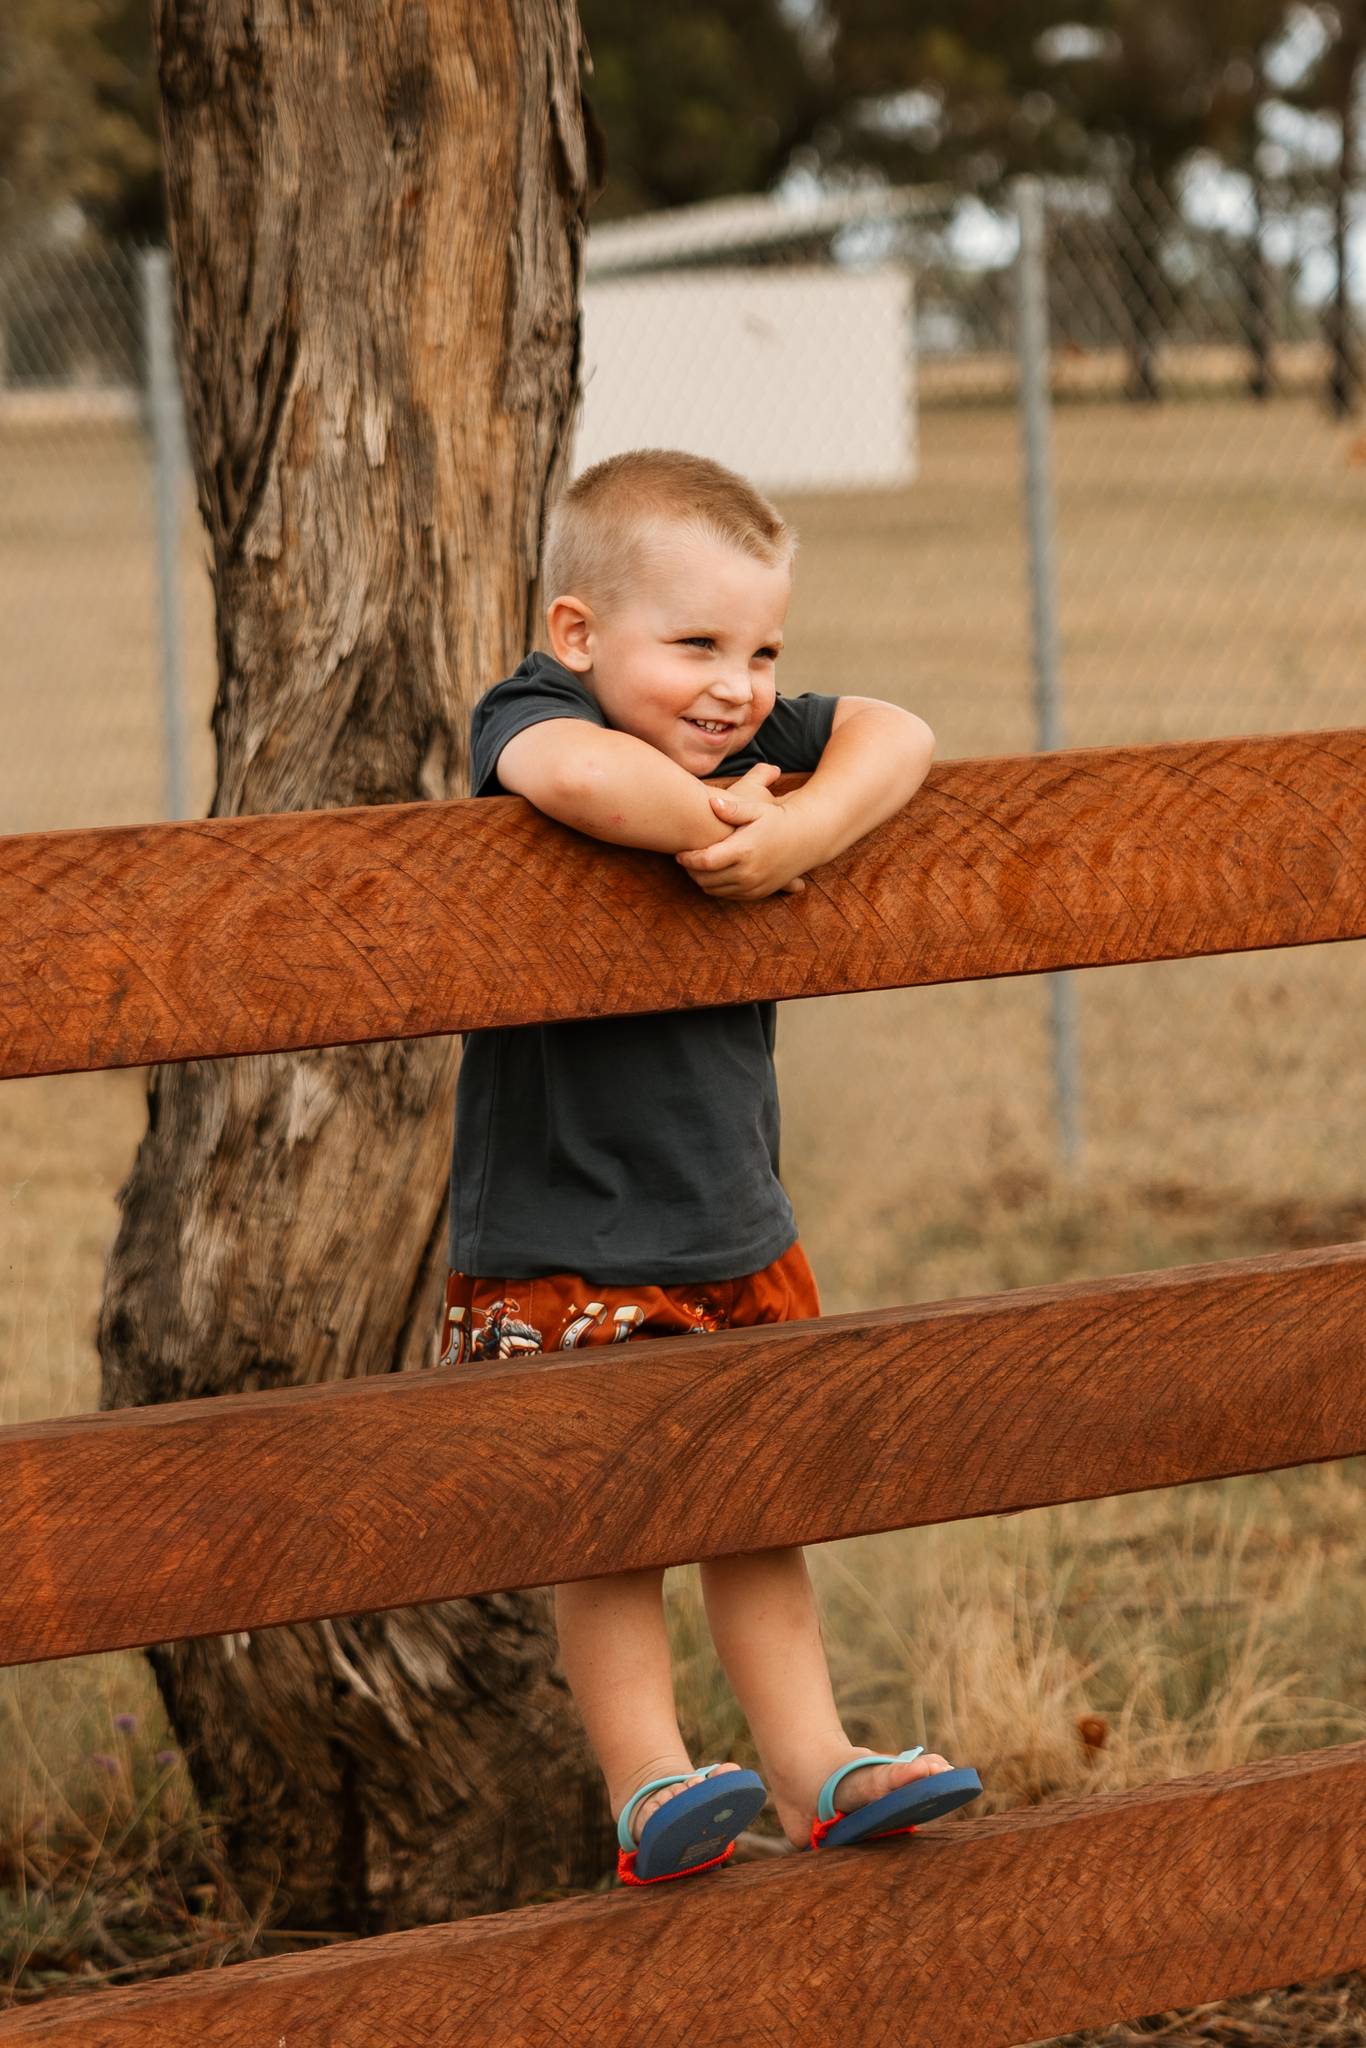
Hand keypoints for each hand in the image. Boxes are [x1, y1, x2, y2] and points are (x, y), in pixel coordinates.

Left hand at [676, 762, 813, 899]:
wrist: (807, 838)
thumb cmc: (778, 818)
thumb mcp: (757, 809)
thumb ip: (733, 807)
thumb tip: (712, 802)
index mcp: (744, 850)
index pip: (705, 862)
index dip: (687, 859)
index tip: (679, 853)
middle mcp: (748, 872)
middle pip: (705, 879)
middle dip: (691, 871)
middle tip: (685, 859)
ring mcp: (754, 885)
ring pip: (715, 890)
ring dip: (702, 880)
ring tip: (697, 866)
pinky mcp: (758, 893)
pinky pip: (729, 896)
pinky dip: (717, 887)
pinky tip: (714, 873)